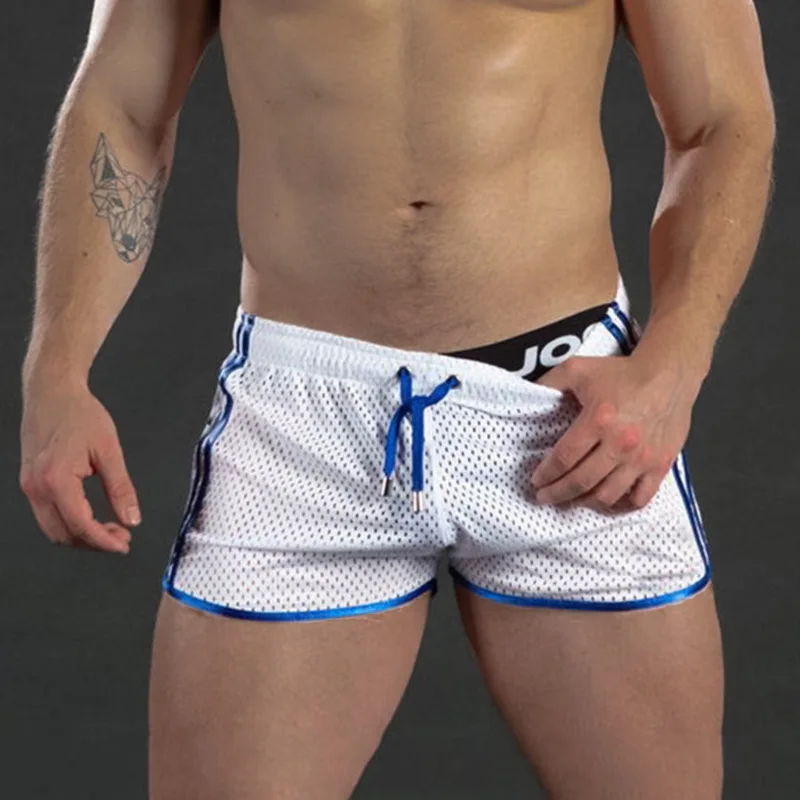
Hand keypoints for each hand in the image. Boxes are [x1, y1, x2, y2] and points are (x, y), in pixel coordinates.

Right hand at [20, 380, 139, 552]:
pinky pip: (47, 514)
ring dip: (81, 535)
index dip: (104, 541)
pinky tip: (92, 516)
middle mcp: (36, 487)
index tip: (124, 544)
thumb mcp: (109, 450)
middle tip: (122, 537)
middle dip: (93, 542)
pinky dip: (70, 522)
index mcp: (56, 479)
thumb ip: (121, 488)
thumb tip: (132, 518)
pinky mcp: (30, 482)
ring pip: (53, 528)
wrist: (52, 392)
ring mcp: (29, 486)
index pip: (80, 525)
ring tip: (111, 528)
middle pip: (63, 534)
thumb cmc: (79, 413)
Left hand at [530, 352, 698, 511]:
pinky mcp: (661, 465)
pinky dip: (621, 505)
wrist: (668, 374)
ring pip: (607, 495)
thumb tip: (526, 395)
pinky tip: (607, 501)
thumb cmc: (623, 373)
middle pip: (581, 481)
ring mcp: (642, 458)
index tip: (536, 480)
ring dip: (584, 502)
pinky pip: (640, 498)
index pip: (564, 458)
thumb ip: (549, 382)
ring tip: (571, 500)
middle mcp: (621, 443)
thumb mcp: (578, 368)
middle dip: (557, 493)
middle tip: (544, 497)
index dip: (546, 474)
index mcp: (598, 420)